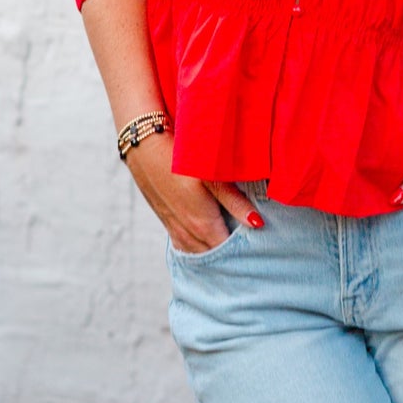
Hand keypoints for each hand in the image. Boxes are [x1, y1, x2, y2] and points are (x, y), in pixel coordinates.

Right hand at [123, 138, 263, 253]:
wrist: (145, 147)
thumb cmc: (182, 159)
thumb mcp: (213, 177)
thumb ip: (235, 202)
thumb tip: (257, 223)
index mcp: (203, 224)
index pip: (227, 250)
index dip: (242, 250)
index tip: (257, 246)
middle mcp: (188, 232)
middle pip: (213, 254)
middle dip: (229, 254)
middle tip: (247, 248)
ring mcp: (174, 228)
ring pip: (197, 253)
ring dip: (212, 252)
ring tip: (229, 248)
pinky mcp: (166, 220)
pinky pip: (183, 245)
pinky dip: (196, 248)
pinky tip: (204, 243)